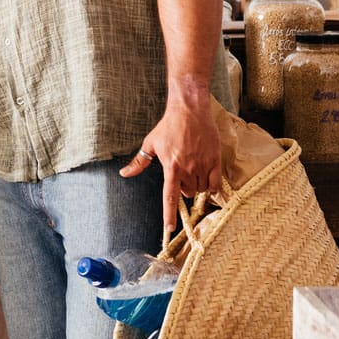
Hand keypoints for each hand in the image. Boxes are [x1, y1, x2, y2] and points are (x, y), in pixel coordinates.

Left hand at [120, 100, 220, 229]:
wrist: (189, 110)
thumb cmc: (168, 126)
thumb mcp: (150, 143)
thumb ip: (139, 162)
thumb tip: (124, 173)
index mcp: (171, 167)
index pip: (169, 197)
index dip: (169, 214)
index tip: (169, 229)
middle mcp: (187, 168)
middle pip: (187, 193)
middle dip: (184, 188)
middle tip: (181, 173)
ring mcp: (202, 164)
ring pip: (200, 189)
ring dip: (196, 186)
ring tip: (192, 169)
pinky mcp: (215, 160)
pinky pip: (215, 183)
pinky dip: (211, 186)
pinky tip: (207, 178)